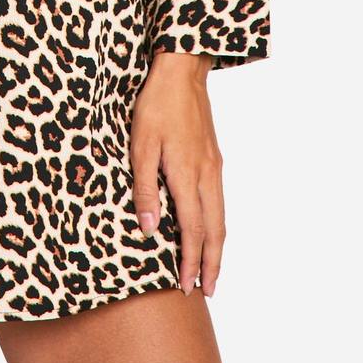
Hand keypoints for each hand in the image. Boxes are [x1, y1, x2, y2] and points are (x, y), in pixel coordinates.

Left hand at [129, 51, 224, 296]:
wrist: (183, 71)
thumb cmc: (156, 105)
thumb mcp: (140, 145)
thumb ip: (145, 188)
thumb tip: (151, 229)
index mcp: (187, 175)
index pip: (193, 230)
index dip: (190, 261)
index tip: (187, 287)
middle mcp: (207, 175)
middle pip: (215, 231)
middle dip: (211, 264)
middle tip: (207, 291)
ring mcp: (215, 166)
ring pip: (221, 217)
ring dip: (217, 248)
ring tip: (212, 270)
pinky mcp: (215, 158)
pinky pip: (220, 201)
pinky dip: (218, 225)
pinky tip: (211, 230)